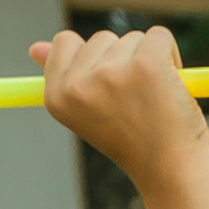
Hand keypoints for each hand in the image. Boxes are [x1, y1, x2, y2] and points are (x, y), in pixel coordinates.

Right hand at [30, 27, 208, 186]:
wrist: (172, 172)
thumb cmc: (134, 143)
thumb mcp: (89, 111)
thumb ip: (63, 77)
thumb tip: (35, 48)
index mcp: (56, 96)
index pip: (65, 43)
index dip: (94, 59)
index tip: (112, 89)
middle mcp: (78, 84)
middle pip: (101, 38)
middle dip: (124, 62)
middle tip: (137, 104)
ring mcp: (111, 72)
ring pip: (132, 38)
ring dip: (149, 62)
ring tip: (155, 100)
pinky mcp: (146, 63)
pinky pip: (160, 35)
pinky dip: (171, 54)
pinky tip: (173, 85)